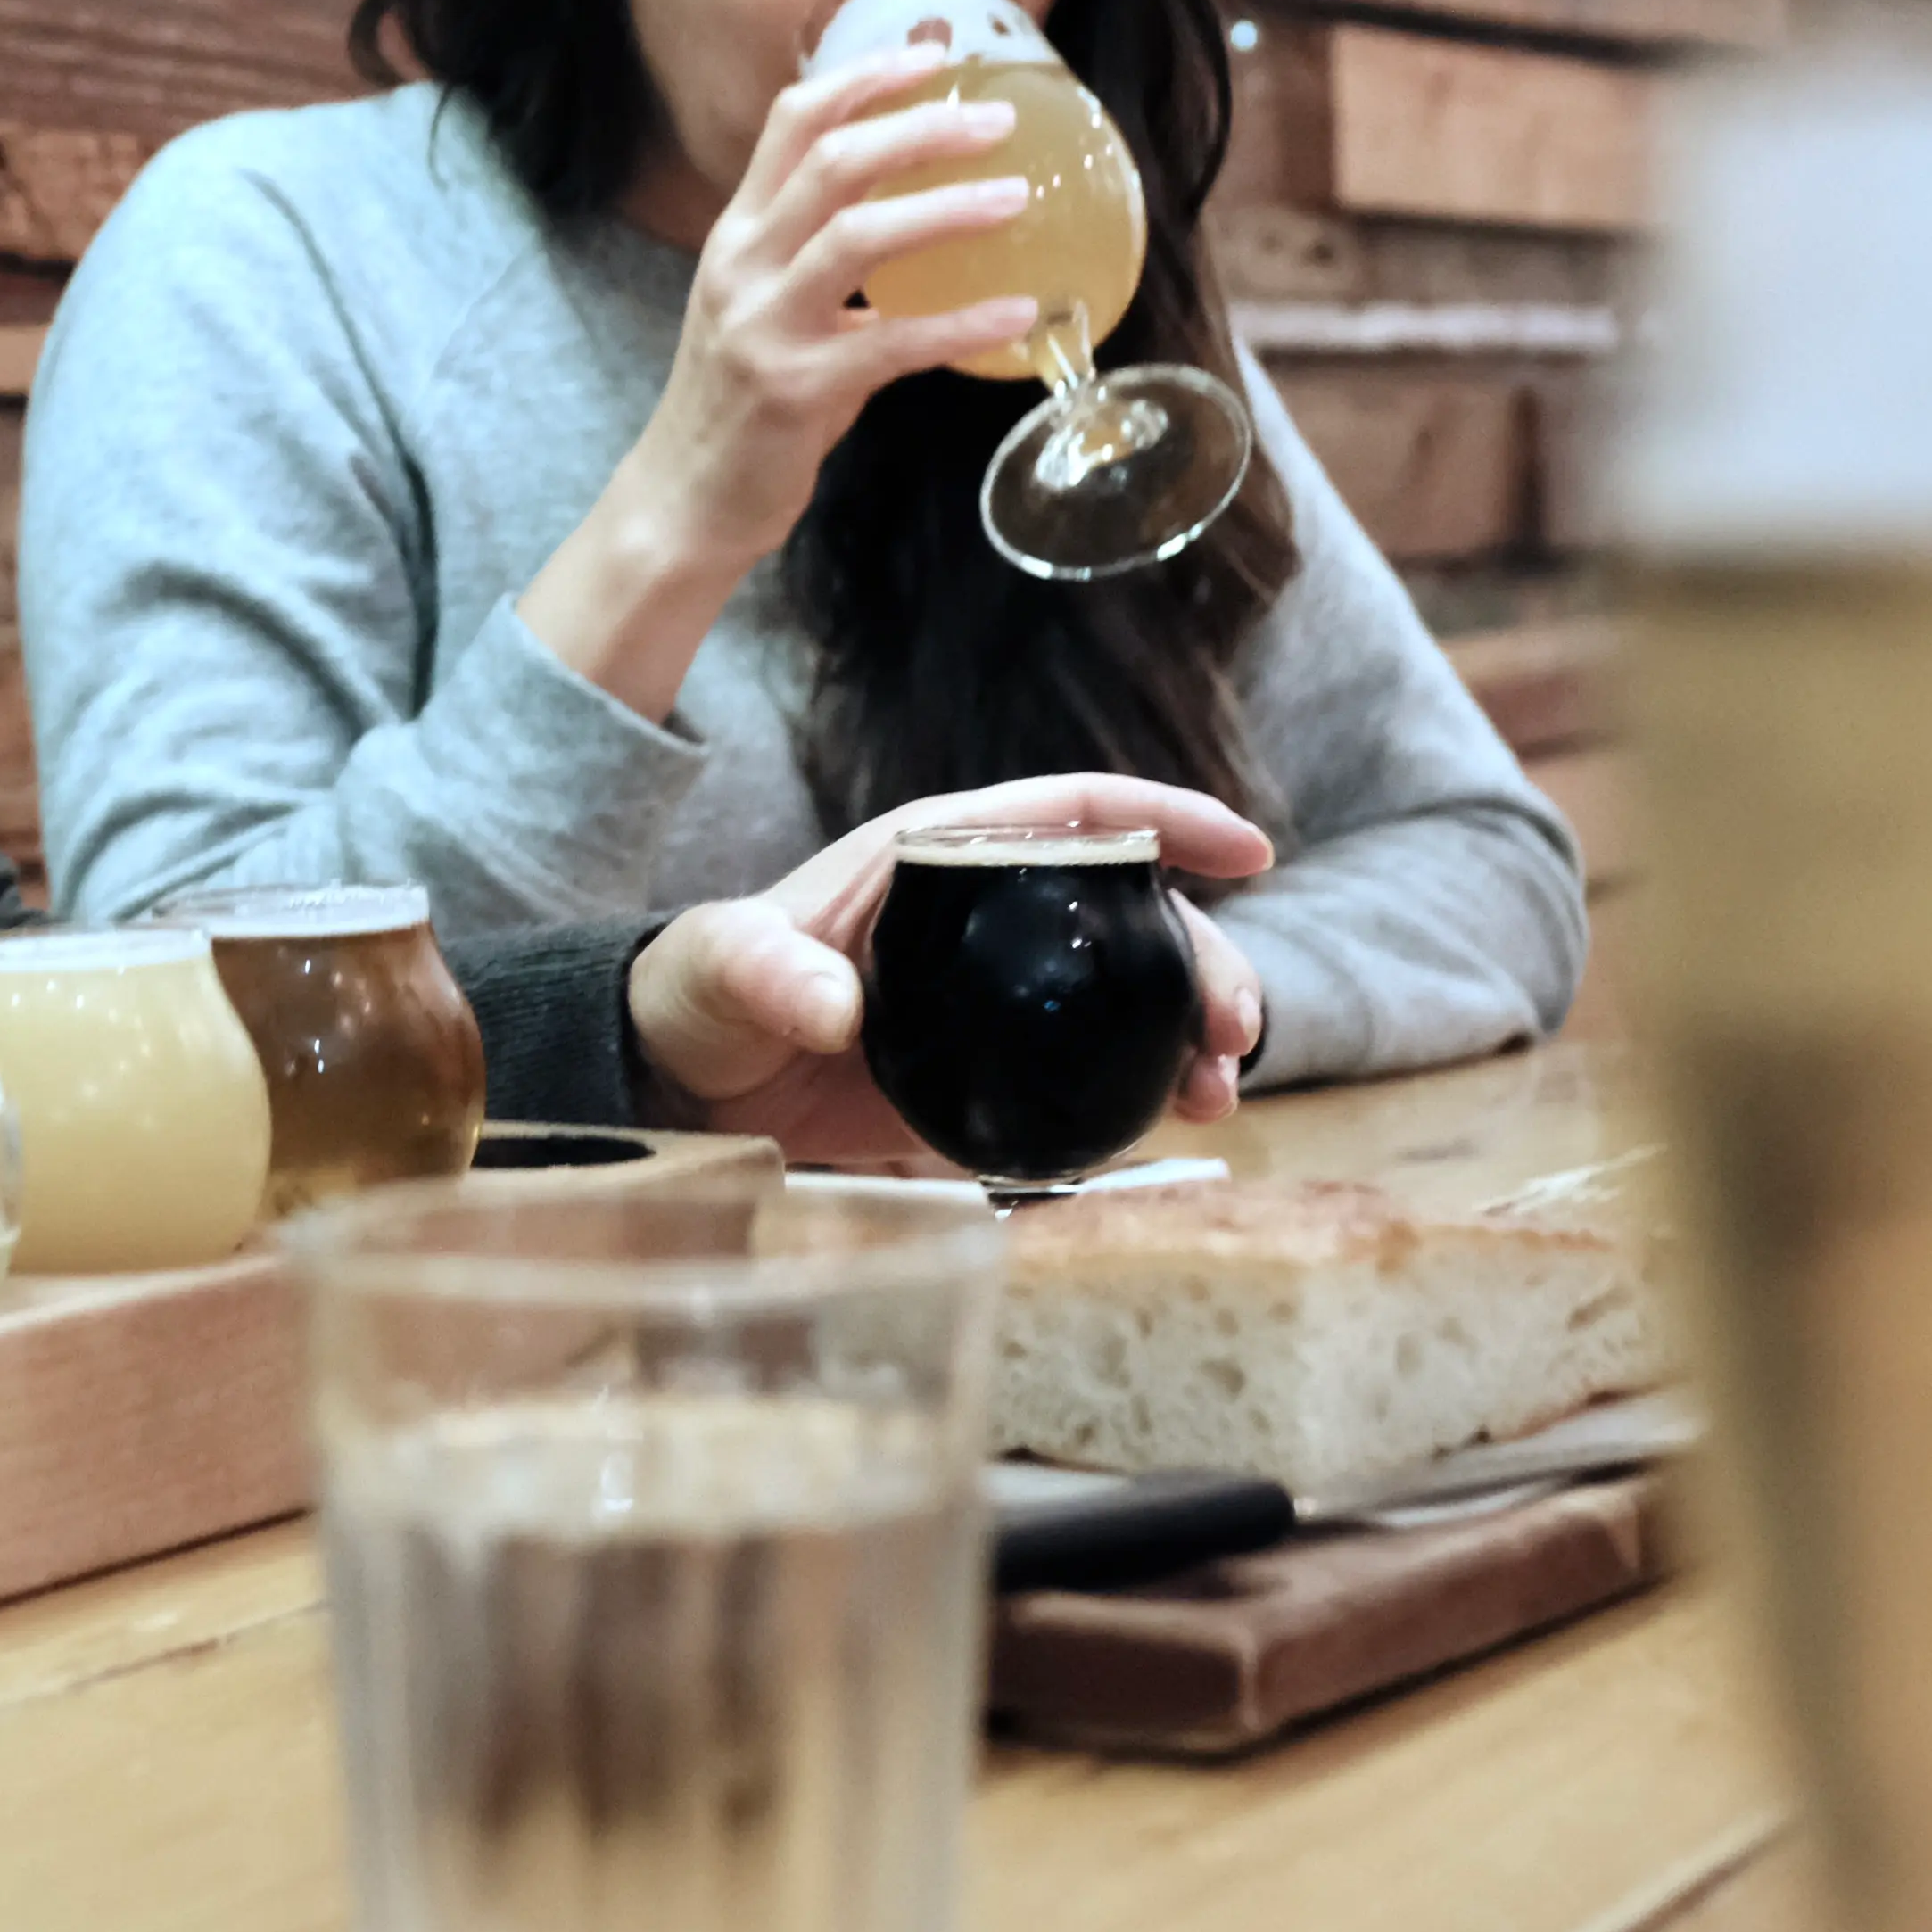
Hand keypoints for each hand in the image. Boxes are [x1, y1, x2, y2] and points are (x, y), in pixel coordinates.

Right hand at [627, 43, 1053, 572]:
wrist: (685, 497)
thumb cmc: (743, 401)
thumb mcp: (768, 305)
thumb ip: (823, 255)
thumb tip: (922, 211)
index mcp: (737, 233)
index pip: (793, 123)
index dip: (862, 77)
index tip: (931, 54)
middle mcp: (741, 264)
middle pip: (831, 161)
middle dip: (919, 128)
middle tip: (998, 121)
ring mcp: (762, 324)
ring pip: (857, 236)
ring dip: (946, 209)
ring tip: (1018, 200)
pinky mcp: (794, 387)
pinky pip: (891, 342)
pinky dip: (961, 324)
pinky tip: (1017, 314)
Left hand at [627, 775, 1272, 1163]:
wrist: (683, 1076)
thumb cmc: (698, 990)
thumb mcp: (723, 965)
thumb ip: (771, 972)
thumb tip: (834, 1008)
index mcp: (933, 852)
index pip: (1070, 811)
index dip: (1163, 815)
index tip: (1248, 845)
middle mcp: (983, 912)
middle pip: (1125, 911)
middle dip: (1202, 954)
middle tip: (1235, 1026)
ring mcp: (995, 994)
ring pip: (1124, 990)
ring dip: (1189, 1028)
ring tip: (1219, 1084)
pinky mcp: (989, 1067)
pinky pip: (1088, 1066)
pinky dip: (1145, 1086)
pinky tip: (1178, 1120)